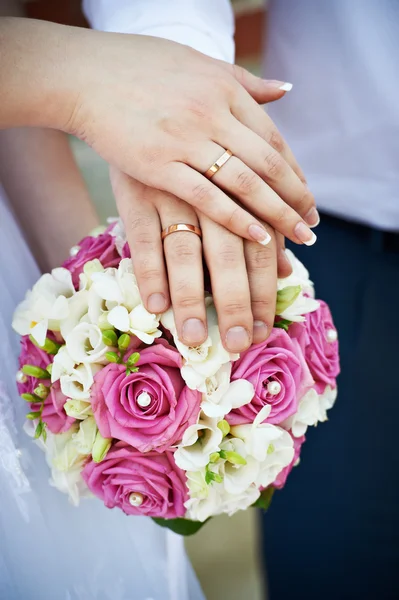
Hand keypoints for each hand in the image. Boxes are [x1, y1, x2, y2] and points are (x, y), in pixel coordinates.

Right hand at [61, 28, 317, 244]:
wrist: (85, 74)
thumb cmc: (140, 68)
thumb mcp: (199, 64)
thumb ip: (244, 81)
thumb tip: (285, 90)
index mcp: (225, 90)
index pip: (273, 140)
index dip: (294, 174)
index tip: (307, 200)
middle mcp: (213, 113)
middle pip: (267, 165)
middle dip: (295, 200)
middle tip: (311, 227)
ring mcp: (186, 139)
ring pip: (245, 183)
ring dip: (277, 215)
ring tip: (297, 240)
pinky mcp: (157, 165)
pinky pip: (206, 197)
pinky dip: (236, 218)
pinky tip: (258, 238)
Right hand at [111, 169, 291, 352]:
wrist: (137, 100)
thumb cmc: (199, 152)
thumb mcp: (237, 179)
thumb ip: (264, 224)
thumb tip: (285, 269)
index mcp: (242, 185)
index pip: (263, 244)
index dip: (266, 289)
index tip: (267, 329)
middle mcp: (211, 188)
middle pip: (230, 254)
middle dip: (236, 303)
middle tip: (240, 344)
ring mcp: (171, 191)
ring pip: (186, 252)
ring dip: (191, 298)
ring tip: (196, 338)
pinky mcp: (136, 192)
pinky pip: (144, 238)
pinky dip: (150, 272)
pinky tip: (156, 306)